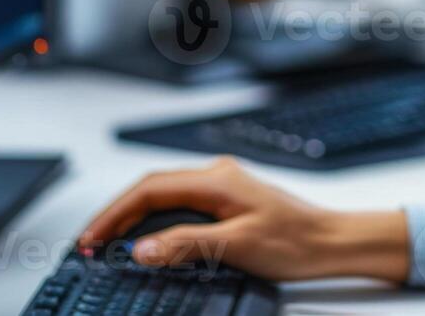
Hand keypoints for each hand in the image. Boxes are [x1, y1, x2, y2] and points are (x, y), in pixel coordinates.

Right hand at [78, 156, 410, 283]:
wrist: (333, 241)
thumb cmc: (297, 242)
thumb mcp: (238, 246)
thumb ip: (187, 244)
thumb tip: (142, 249)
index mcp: (216, 179)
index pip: (149, 190)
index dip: (115, 214)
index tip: (93, 237)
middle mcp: (216, 176)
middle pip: (151, 189)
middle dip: (117, 215)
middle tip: (91, 244)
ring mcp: (222, 187)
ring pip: (163, 197)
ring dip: (134, 218)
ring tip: (110, 244)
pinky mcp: (228, 201)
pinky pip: (179, 205)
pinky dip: (155, 221)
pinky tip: (147, 239)